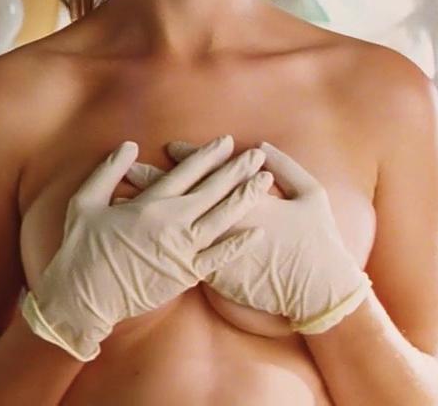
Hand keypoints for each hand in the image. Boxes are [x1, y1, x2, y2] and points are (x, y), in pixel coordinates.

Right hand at [23, 135, 274, 360]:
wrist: (83, 298)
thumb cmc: (80, 249)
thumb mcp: (84, 202)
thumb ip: (107, 171)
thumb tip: (128, 146)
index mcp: (147, 204)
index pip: (186, 172)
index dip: (208, 155)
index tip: (226, 142)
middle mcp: (170, 224)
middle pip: (212, 191)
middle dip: (236, 170)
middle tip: (256, 155)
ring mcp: (181, 250)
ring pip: (222, 219)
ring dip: (245, 198)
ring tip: (264, 182)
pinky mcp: (186, 275)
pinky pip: (219, 257)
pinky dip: (239, 244)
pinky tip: (257, 231)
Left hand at [129, 140, 369, 334]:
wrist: (317, 291)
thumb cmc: (318, 241)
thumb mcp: (312, 194)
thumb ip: (288, 167)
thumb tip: (262, 147)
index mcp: (246, 199)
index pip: (210, 171)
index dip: (188, 156)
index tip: (169, 147)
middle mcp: (225, 223)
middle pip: (182, 196)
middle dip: (154, 180)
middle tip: (130, 167)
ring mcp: (218, 251)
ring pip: (173, 226)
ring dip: (147, 212)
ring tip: (120, 198)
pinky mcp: (213, 275)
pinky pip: (177, 257)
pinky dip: (155, 246)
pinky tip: (133, 238)